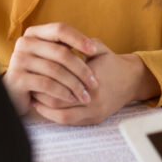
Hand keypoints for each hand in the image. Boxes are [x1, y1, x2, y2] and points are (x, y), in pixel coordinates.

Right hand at [2, 22, 100, 115]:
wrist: (17, 92)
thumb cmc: (41, 72)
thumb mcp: (52, 56)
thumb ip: (67, 48)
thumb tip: (94, 48)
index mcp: (34, 33)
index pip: (60, 29)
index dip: (79, 39)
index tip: (94, 51)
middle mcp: (24, 43)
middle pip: (61, 52)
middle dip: (81, 69)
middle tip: (94, 83)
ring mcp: (18, 60)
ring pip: (55, 70)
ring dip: (74, 84)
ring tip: (85, 95)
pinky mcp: (17, 78)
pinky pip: (46, 84)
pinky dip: (62, 92)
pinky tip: (71, 98)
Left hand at [34, 40, 160, 125]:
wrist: (131, 79)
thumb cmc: (110, 61)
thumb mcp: (96, 47)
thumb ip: (76, 42)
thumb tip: (52, 39)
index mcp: (91, 78)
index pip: (58, 82)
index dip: (43, 78)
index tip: (33, 71)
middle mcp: (93, 98)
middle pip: (56, 102)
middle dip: (40, 95)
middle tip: (30, 85)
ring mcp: (94, 111)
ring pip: (61, 116)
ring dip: (45, 108)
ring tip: (34, 98)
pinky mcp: (94, 119)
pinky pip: (70, 122)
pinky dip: (55, 116)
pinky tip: (46, 107)